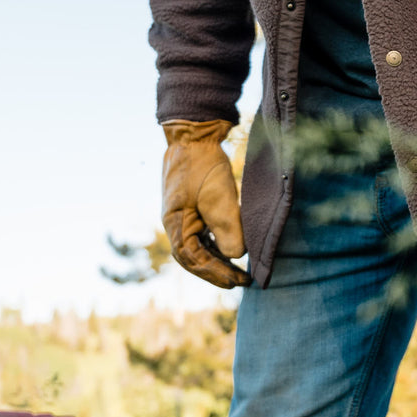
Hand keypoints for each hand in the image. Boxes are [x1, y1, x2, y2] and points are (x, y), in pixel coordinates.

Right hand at [161, 119, 250, 288]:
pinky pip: (201, 234)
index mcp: (174, 224)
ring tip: (237, 271)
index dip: (216, 273)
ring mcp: (181, 215)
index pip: (193, 259)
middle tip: (241, 281)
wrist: (194, 135)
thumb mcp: (220, 197)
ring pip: (197, 247)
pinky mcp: (191, 206)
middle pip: (193, 257)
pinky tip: (229, 249)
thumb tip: (236, 256)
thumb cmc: (204, 165)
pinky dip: (214, 245)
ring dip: (216, 260)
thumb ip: (227, 228)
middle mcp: (174, 223)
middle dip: (217, 271)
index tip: (237, 281)